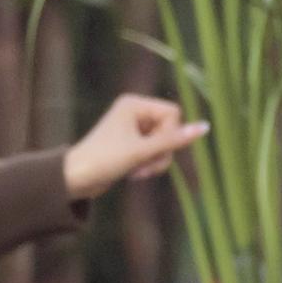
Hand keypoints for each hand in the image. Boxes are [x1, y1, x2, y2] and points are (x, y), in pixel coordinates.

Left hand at [62, 94, 209, 198]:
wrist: (76, 178)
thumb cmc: (105, 160)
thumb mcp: (142, 151)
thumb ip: (174, 140)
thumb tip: (205, 127)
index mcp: (134, 104)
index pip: (173, 114)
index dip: (170, 135)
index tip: (152, 149)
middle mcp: (135, 111)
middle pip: (170, 130)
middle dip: (161, 152)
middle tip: (143, 166)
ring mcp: (134, 127)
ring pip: (165, 144)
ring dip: (156, 162)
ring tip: (138, 172)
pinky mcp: (132, 143)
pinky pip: (155, 151)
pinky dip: (150, 164)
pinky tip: (135, 172)